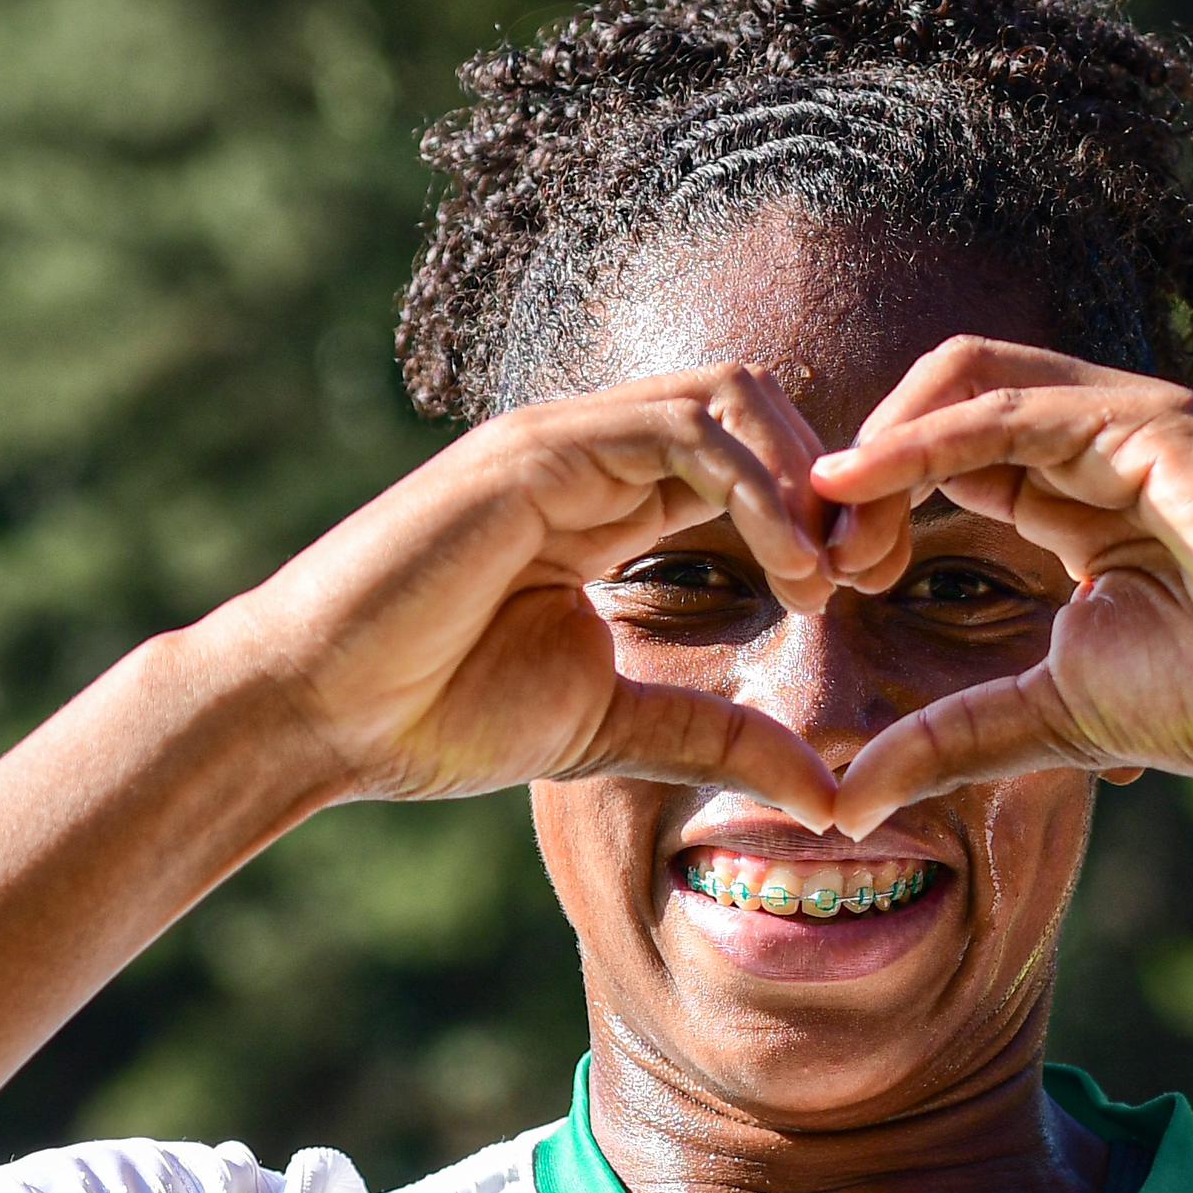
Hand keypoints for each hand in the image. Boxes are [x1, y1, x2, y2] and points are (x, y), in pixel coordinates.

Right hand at [192, 364, 909, 825]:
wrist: (322, 713)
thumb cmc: (437, 713)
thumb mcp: (614, 729)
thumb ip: (718, 740)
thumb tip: (829, 797)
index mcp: (610, 504)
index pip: (749, 459)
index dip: (822, 511)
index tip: (863, 588)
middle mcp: (592, 456)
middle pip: (756, 402)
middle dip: (833, 478)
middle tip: (870, 570)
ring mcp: (561, 443)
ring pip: (727, 395)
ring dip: (802, 477)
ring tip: (828, 574)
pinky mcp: (534, 452)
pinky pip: (675, 429)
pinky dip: (752, 486)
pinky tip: (784, 567)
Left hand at [803, 338, 1192, 832]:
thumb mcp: (1051, 719)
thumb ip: (947, 739)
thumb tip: (841, 801)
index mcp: (1078, 497)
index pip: (945, 458)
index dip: (871, 506)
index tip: (821, 583)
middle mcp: (1099, 442)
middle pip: (941, 400)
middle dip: (860, 466)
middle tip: (813, 553)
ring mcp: (1128, 421)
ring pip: (964, 379)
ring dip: (879, 446)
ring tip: (827, 524)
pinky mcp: (1150, 423)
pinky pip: (1007, 408)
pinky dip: (921, 439)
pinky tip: (859, 485)